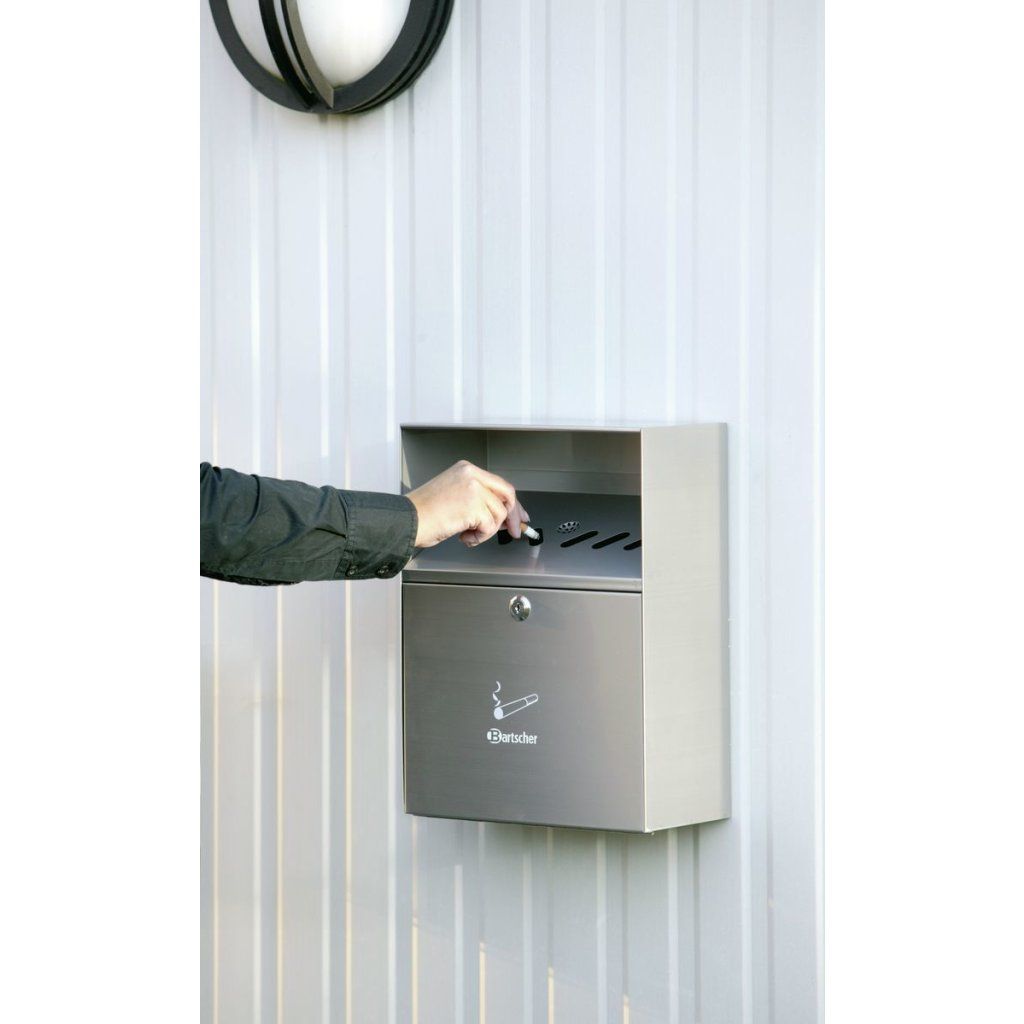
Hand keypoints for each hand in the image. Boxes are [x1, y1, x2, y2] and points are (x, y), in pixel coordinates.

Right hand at [407, 460, 528, 547]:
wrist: (407, 520)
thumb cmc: (423, 513)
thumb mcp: (453, 496)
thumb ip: (477, 500)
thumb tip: (500, 515)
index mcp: (466, 469)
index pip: (499, 485)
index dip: (512, 503)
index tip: (518, 515)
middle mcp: (471, 475)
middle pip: (507, 495)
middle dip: (513, 517)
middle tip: (513, 532)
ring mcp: (474, 489)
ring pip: (498, 515)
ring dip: (485, 531)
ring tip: (466, 533)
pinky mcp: (474, 506)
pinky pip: (490, 527)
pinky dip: (479, 537)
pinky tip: (463, 536)